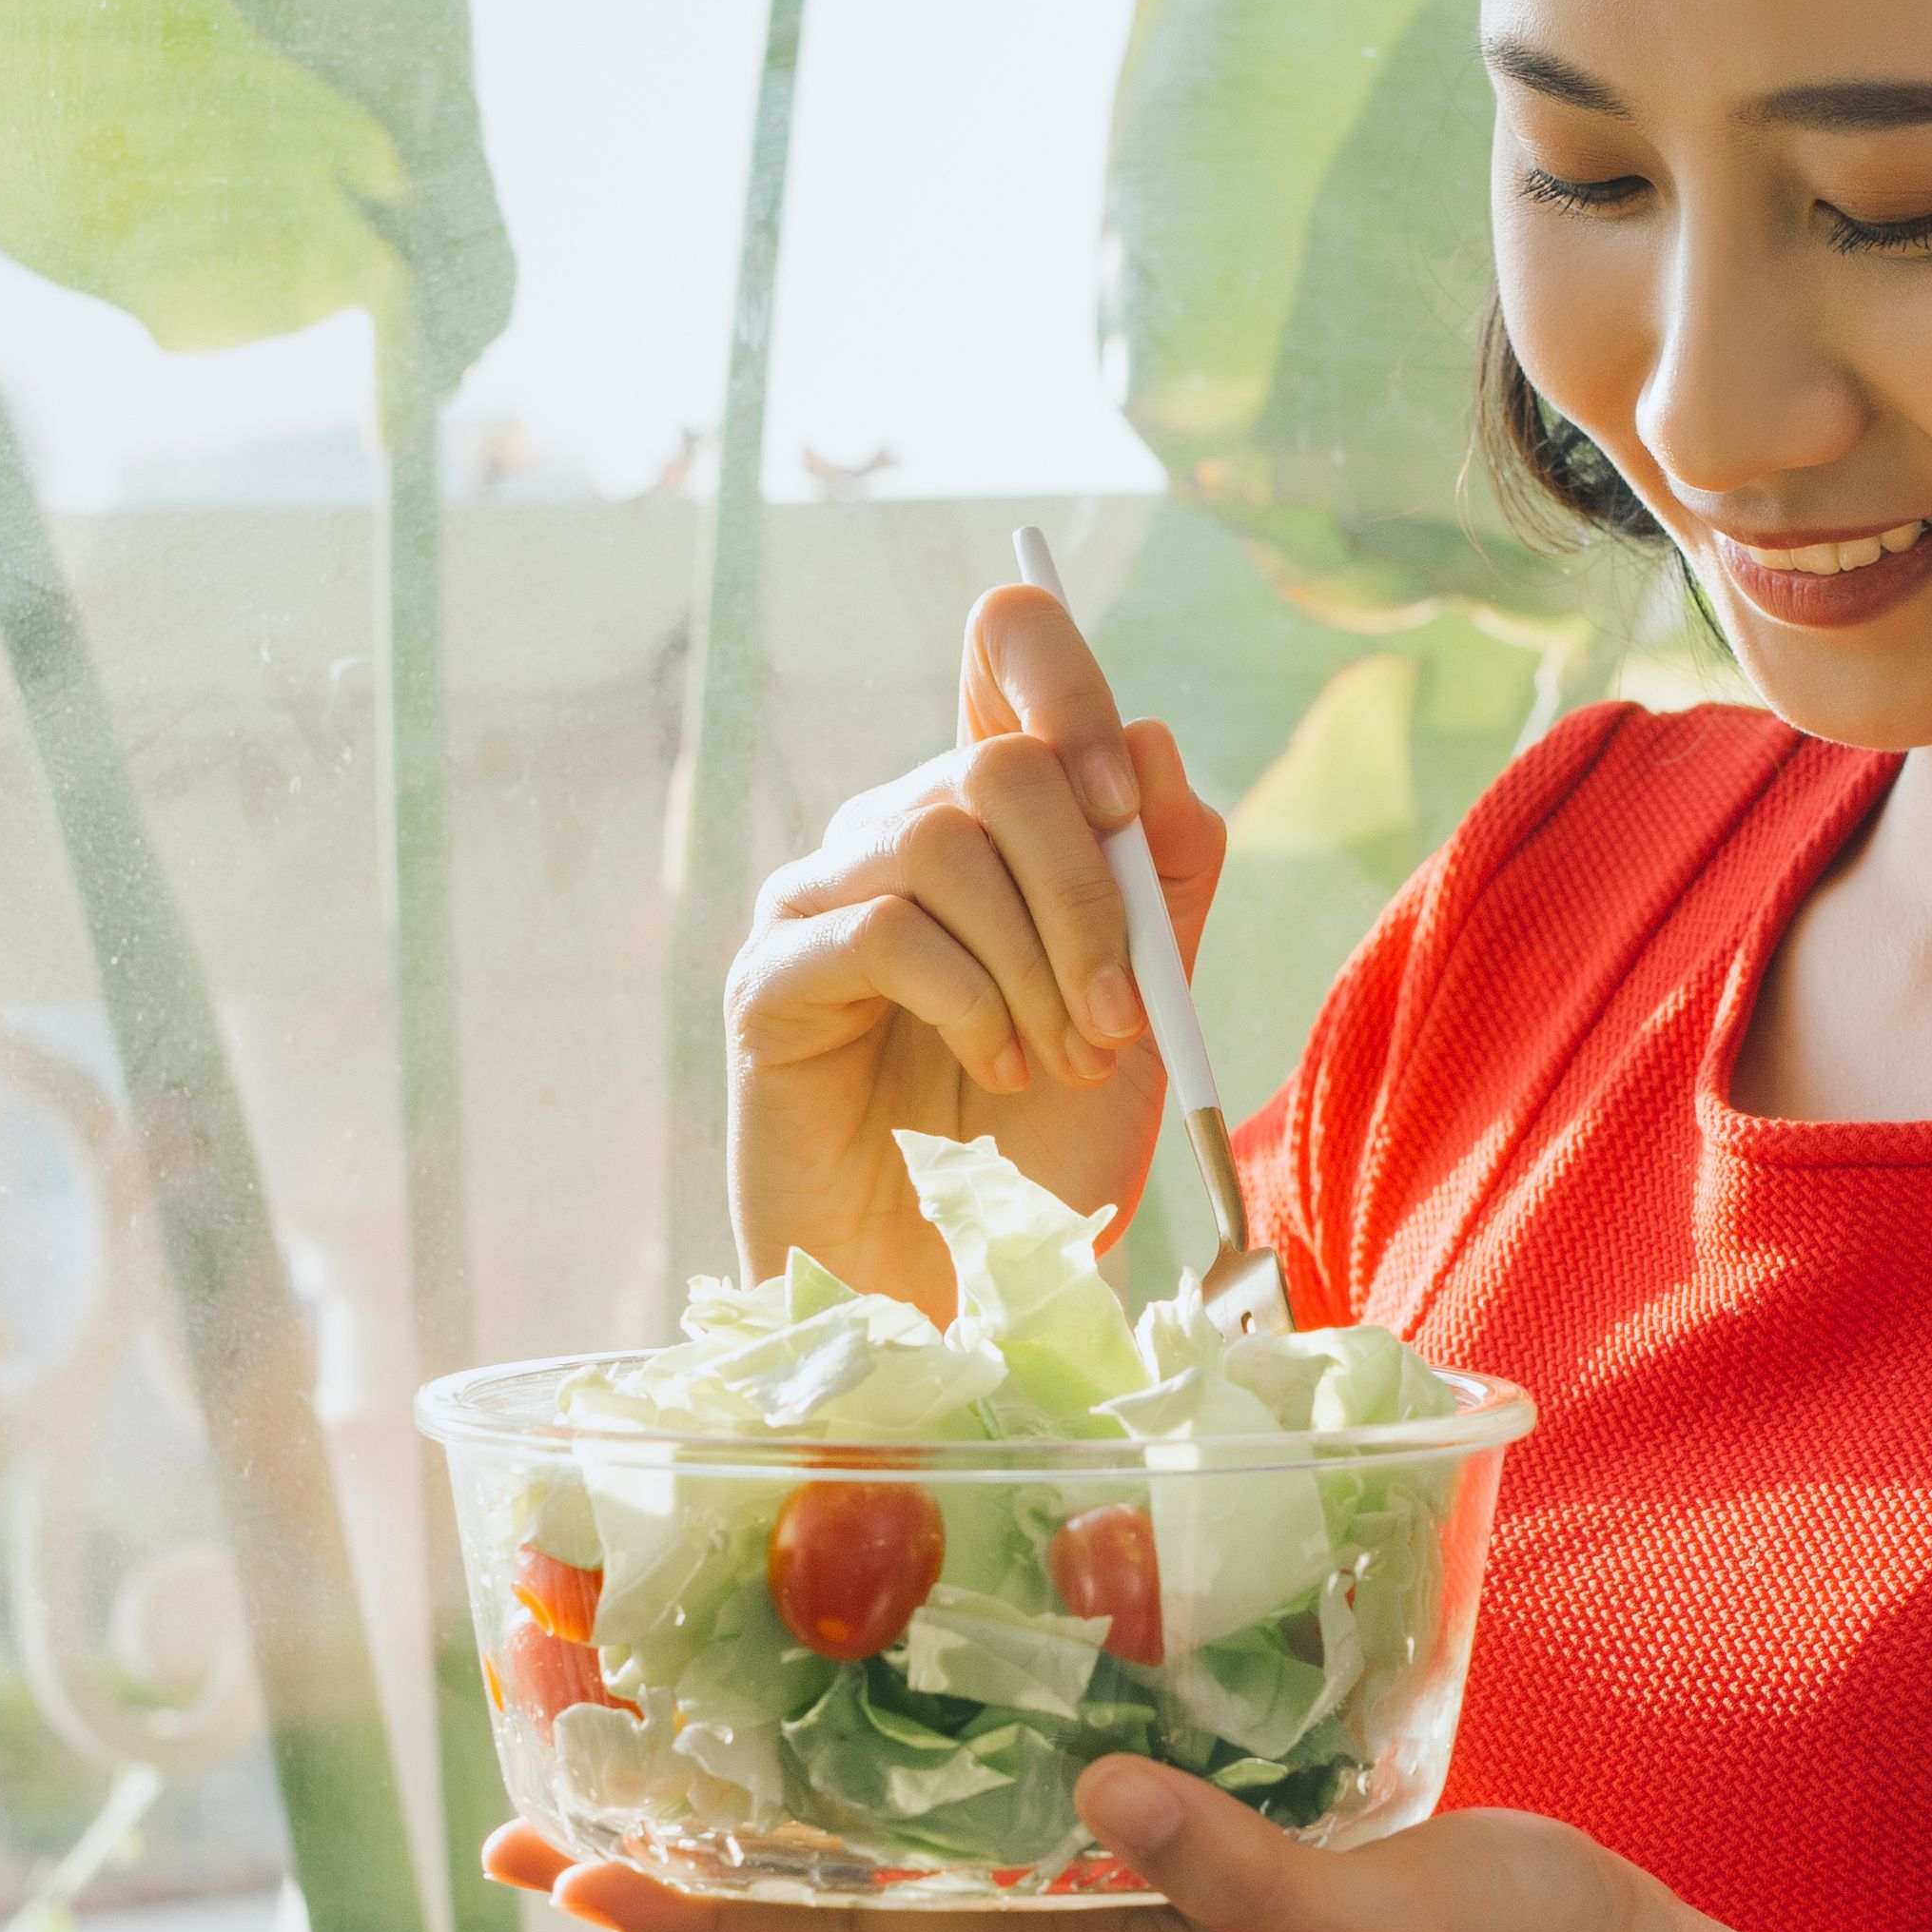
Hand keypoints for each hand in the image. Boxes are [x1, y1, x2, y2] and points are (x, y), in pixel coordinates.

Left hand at [492, 1766, 1696, 1931]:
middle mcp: (1067, 1920)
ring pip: (904, 1845)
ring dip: (780, 1796)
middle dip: (684, 1852)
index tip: (563, 1881)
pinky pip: (1004, 1793)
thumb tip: (1097, 1795)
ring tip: (670, 1719)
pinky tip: (898, 1680)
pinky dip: (917, 1750)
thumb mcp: (1366, 1904)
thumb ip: (1242, 1861)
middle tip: (543, 1780)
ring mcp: (1117, 1879)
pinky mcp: (1179, 1827)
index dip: (699, 1921)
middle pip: (829, 1897)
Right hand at [727, 579, 1226, 1308]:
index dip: (1070, 688)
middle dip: (1086, 894)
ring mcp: (819, 899)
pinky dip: (970, 1003)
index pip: (1004, 647)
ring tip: (1057, 1059)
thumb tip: (1151, 738)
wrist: (970, 1284)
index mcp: (988, 815)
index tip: (1124, 804)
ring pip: (942, 842)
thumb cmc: (1046, 1146)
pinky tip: (995, 1070)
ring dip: (1036, 963)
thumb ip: (1159, 872)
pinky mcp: (771, 979)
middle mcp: (892, 831)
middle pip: (996, 764)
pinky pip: (884, 931)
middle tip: (1117, 1016)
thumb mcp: (1145, 997)